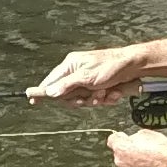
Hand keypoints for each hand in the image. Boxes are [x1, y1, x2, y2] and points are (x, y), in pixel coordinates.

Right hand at [29, 44, 144, 106]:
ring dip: (95, 100)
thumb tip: (50, 92)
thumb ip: (67, 85)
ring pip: (83, 100)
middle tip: (89, 98)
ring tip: (105, 93)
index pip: (51, 80)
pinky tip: (112, 93)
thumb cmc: (111, 66)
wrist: (134, 66)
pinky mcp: (98, 86)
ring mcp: (87, 80)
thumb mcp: (87, 77)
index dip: (43, 91)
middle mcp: (77, 72)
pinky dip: (104, 99)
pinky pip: (95, 100)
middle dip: (80, 100)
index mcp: (70, 65)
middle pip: (67, 95)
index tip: (33, 100)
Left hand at [106, 130, 166, 166]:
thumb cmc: (160, 147)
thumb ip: (134, 137)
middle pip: (119, 154)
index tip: (124, 138)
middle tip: (140, 150)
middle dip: (127, 152)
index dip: (119, 138)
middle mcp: (120, 161)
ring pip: (125, 166)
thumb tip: (133, 139)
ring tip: (146, 160)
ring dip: (132, 163)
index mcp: (120, 147)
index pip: (112, 140)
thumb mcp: (145, 133)